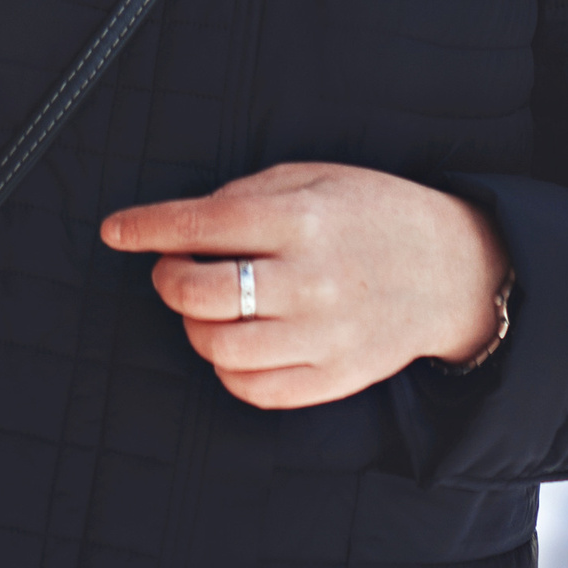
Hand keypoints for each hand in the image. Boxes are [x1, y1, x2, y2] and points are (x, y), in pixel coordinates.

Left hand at [100, 163, 511, 408]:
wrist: (450, 270)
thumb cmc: (374, 214)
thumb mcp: (316, 178)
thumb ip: (248, 195)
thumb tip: (184, 225)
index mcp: (303, 220)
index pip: (204, 224)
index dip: (149, 227)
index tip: (116, 230)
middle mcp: (309, 280)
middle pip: (199, 293)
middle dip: (167, 278)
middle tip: (174, 268)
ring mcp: (322, 336)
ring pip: (218, 349)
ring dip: (193, 327)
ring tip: (207, 307)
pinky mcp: (332, 379)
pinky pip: (252, 389)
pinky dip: (226, 369)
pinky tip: (236, 341)